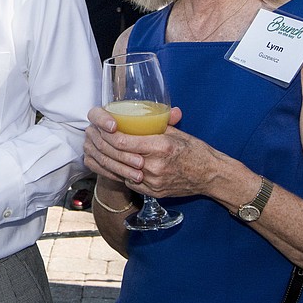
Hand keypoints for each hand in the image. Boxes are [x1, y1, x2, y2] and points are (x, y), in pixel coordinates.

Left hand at [84, 105, 217, 197]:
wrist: (210, 176)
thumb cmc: (195, 150)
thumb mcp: (176, 132)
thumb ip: (156, 124)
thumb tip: (138, 110)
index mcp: (161, 146)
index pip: (124, 142)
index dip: (108, 135)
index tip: (100, 127)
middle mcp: (155, 166)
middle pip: (118, 157)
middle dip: (101, 146)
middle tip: (92, 136)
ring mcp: (153, 182)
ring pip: (120, 171)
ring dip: (106, 160)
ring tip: (95, 149)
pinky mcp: (152, 192)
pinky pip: (128, 182)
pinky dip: (119, 172)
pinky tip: (111, 163)